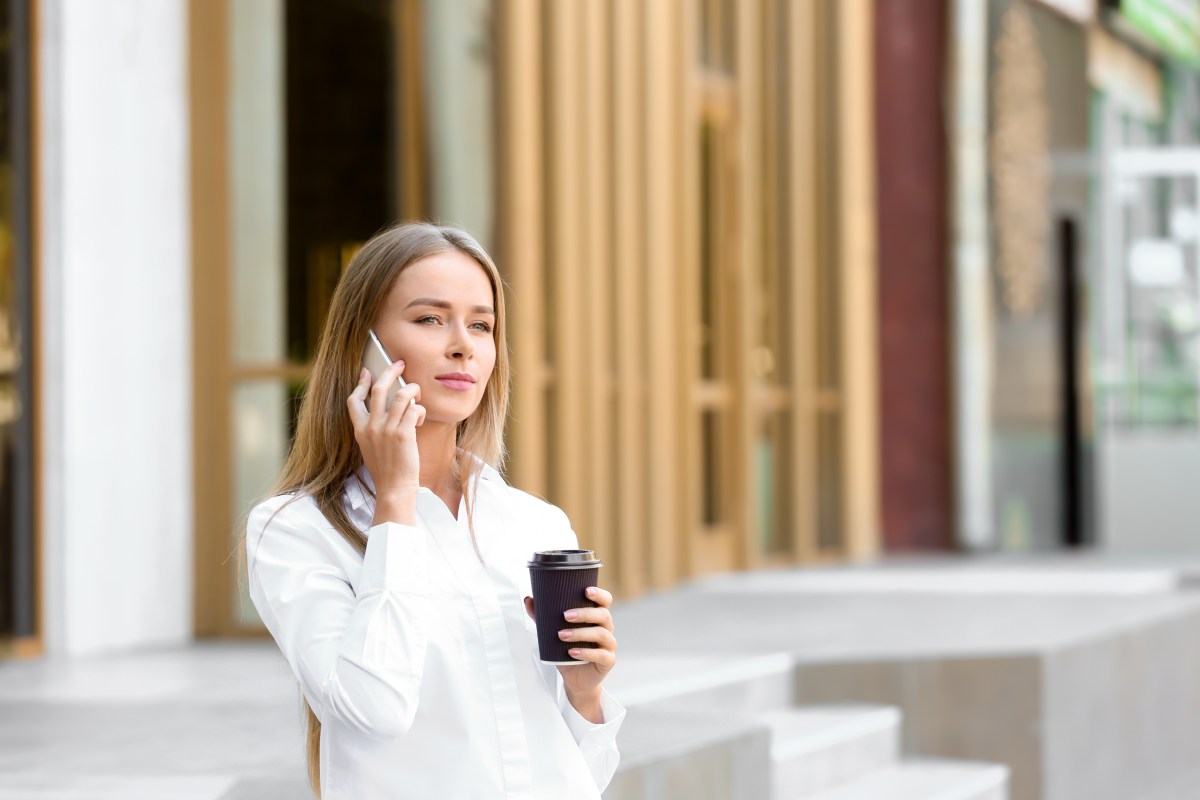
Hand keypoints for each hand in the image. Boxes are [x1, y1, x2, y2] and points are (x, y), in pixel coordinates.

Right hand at [346, 363, 425, 508]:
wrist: (393, 489)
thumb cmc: (386, 471)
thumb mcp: (370, 448)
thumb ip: (373, 429)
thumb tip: (384, 411)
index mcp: (360, 430)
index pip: (353, 400)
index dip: (360, 383)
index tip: (366, 372)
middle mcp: (371, 427)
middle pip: (379, 388)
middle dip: (390, 371)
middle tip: (400, 364)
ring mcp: (386, 429)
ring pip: (400, 395)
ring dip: (412, 390)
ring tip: (417, 393)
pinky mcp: (403, 434)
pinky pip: (413, 409)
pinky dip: (419, 409)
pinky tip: (419, 417)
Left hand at [524, 586, 616, 706]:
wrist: (575, 679)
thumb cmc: (567, 651)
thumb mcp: (553, 633)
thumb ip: (542, 617)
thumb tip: (528, 599)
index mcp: (597, 617)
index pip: (605, 601)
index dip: (599, 594)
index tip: (586, 591)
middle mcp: (607, 628)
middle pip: (603, 615)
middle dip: (585, 613)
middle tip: (565, 615)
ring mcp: (609, 645)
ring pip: (601, 634)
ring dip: (581, 633)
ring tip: (562, 635)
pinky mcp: (608, 661)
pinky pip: (601, 655)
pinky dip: (586, 653)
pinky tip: (572, 652)